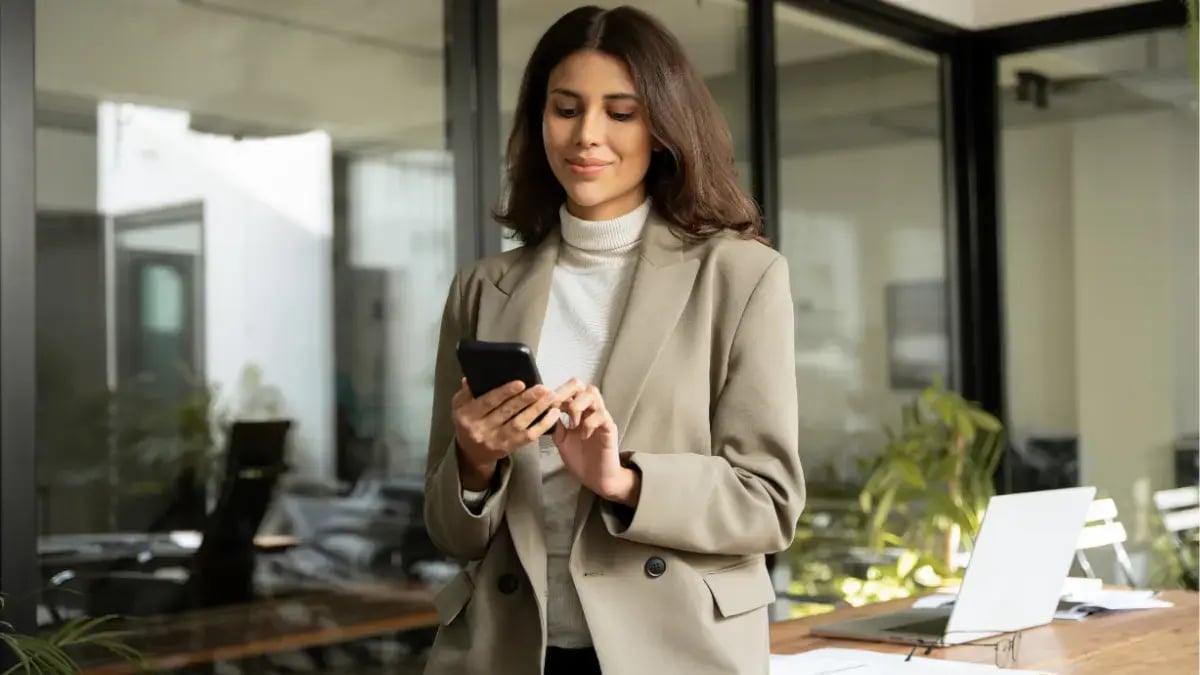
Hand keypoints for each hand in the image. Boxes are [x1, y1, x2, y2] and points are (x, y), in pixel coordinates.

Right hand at [452, 379, 559, 489]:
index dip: (504, 393)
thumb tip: (471, 379)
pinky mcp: (510, 448)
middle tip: (542, 388)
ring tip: (550, 397)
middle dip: (526, 399)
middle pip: (506, 412)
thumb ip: (466, 393)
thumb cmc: (468, 422)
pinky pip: (528, 436)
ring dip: (536, 410)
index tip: (521, 383)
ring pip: (519, 424)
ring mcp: (496, 441)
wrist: (472, 453)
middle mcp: (481, 430)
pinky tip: (553, 414)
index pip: (488, 402)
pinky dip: (542, 425)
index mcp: (467, 416)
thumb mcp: (459, 406)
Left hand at [553, 382, 639, 505]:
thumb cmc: (581, 460)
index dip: (557, 393)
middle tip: (559, 406)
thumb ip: (557, 427)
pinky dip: (589, 422)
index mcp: (578, 413)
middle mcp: (590, 411)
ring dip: (578, 405)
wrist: (597, 479)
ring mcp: (601, 418)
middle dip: (567, 391)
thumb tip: (548, 412)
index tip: (546, 403)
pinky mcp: (610, 429)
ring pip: (593, 394)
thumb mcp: (562, 442)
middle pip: (583, 386)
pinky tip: (584, 435)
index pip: (570, 391)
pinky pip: (602, 415)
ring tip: (572, 424)